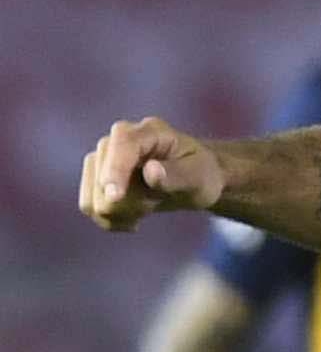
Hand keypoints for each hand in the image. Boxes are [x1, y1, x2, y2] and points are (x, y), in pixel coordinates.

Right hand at [81, 119, 224, 230]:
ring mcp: (103, 157)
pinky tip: (134, 220)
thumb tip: (150, 170)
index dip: (115, 170)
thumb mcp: (200, 177)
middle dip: (131, 201)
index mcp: (149, 131)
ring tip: (149, 207)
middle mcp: (118, 139)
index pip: (121, 146)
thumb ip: (177, 175)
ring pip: (93, 198)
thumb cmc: (200, 174)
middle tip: (159, 200)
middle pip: (102, 178)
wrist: (192, 181)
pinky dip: (111, 220)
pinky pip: (90, 207)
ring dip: (122, 212)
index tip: (116, 196)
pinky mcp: (95, 176)